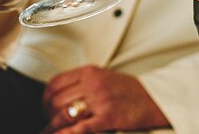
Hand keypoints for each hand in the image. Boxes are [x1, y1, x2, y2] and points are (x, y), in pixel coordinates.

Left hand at [42, 66, 168, 133]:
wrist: (155, 98)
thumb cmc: (128, 89)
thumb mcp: (103, 76)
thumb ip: (82, 82)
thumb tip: (59, 93)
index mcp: (89, 72)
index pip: (55, 83)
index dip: (45, 97)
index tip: (44, 106)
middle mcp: (92, 84)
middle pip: (57, 100)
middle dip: (48, 114)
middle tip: (46, 122)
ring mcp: (100, 100)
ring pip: (66, 113)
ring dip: (54, 125)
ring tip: (49, 131)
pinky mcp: (108, 117)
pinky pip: (81, 127)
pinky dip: (67, 133)